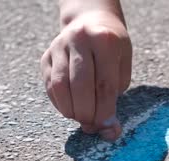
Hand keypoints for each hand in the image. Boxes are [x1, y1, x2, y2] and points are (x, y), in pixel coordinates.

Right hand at [41, 11, 131, 140]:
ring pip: (60, 86)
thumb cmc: (111, 51)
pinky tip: (71, 110)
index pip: (104, 84)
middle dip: (87, 113)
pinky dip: (60, 104)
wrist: (90, 23)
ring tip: (82, 119)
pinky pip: (50, 86)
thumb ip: (115, 97)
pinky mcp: (46, 57)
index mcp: (104, 40)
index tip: (107, 127)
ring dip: (71, 110)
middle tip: (92, 125)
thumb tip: (108, 131)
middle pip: (80, 86)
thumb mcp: (122, 67)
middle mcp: (79, 40)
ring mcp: (59, 47)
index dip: (105, 110)